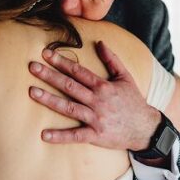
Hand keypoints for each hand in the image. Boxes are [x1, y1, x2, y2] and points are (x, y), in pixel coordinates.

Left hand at [28, 41, 160, 150]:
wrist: (146, 128)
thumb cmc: (134, 102)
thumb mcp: (126, 77)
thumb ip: (112, 59)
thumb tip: (100, 43)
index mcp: (103, 86)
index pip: (78, 71)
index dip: (61, 62)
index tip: (46, 54)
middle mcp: (97, 101)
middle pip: (70, 86)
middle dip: (50, 76)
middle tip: (32, 67)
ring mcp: (96, 118)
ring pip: (69, 108)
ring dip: (50, 100)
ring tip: (33, 92)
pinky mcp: (96, 135)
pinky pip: (75, 136)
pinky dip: (60, 136)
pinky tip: (44, 135)